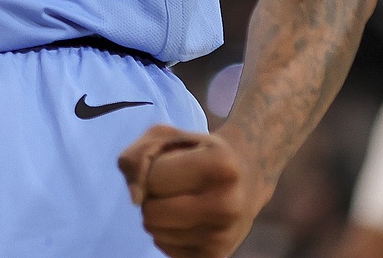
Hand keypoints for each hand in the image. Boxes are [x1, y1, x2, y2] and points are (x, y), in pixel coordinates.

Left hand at [117, 125, 263, 257]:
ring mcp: (224, 235)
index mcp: (221, 165)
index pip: (153, 178)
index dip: (152, 169)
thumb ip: (138, 155)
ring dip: (158, 215)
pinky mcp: (216, 257)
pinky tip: (187, 218)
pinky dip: (167, 232)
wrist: (248, 178)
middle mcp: (228, 204)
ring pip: (155, 231)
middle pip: (151, 211)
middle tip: (173, 185)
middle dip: (152, 196)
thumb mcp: (169, 137)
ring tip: (182, 199)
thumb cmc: (200, 152)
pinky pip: (164, 247)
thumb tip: (134, 197)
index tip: (171, 164)